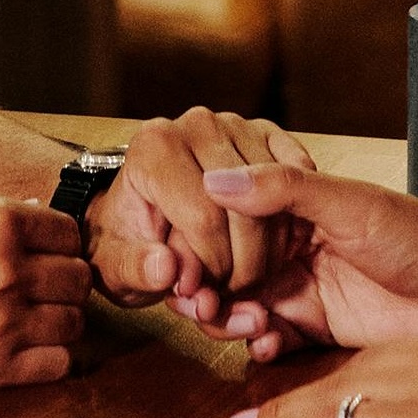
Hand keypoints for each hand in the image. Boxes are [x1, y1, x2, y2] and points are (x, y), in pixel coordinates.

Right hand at [0, 198, 88, 396]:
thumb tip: (36, 216)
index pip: (68, 230)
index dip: (57, 242)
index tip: (42, 253)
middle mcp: (6, 271)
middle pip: (78, 277)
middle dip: (61, 280)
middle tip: (37, 288)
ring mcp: (1, 324)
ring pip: (74, 322)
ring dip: (57, 320)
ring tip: (27, 319)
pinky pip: (57, 365)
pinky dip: (47, 358)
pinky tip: (21, 349)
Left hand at [86, 106, 316, 310]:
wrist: (145, 212)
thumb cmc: (132, 239)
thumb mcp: (117, 266)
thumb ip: (135, 270)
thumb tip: (165, 269)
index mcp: (155, 147)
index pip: (204, 218)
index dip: (213, 267)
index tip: (206, 290)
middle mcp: (197, 126)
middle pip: (246, 210)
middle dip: (244, 266)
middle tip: (230, 291)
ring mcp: (237, 125)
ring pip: (277, 201)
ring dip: (270, 252)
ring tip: (244, 273)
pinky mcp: (267, 133)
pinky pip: (299, 182)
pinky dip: (291, 223)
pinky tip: (267, 246)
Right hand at [186, 164, 417, 356]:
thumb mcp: (351, 204)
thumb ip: (282, 190)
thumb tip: (216, 177)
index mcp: (295, 206)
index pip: (225, 219)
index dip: (198, 239)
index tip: (182, 259)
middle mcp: (292, 246)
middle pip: (223, 267)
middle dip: (204, 285)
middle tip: (200, 299)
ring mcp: (303, 289)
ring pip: (239, 306)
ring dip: (228, 317)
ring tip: (242, 321)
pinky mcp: (318, 329)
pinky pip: (270, 340)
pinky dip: (258, 344)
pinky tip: (267, 342)